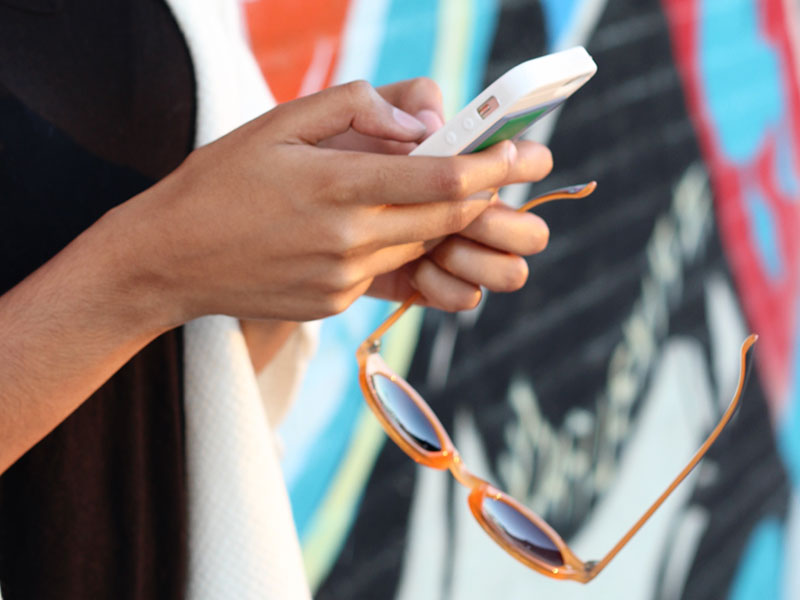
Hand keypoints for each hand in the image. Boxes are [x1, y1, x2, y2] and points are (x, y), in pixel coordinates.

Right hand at [115, 80, 549, 323]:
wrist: (170, 260)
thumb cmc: (220, 182)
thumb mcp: (278, 123)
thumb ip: (354, 108)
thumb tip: (420, 121)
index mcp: (335, 186)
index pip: (439, 181)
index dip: (490, 167)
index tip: (523, 154)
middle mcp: (347, 240)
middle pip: (445, 221)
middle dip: (486, 196)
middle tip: (514, 173)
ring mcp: (343, 279)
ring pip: (420, 247)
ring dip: (443, 222)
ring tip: (450, 195)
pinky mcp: (336, 303)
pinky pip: (387, 272)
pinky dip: (400, 246)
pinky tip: (380, 227)